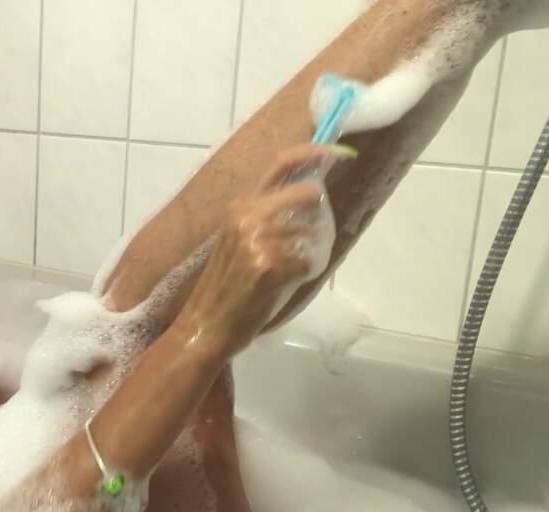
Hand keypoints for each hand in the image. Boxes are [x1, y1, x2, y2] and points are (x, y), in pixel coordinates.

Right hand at [175, 144, 343, 357]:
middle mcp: (248, 215)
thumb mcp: (244, 240)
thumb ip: (274, 214)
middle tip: (312, 240)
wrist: (208, 323)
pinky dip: (309, 271)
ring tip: (292, 271)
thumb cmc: (229, 285)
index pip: (282, 164)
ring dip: (314, 251)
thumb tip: (316, 191)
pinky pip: (311, 259)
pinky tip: (289, 282)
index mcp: (242, 205)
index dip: (314, 153)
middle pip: (309, 194)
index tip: (340, 153)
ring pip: (314, 231)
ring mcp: (257, 238)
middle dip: (320, 217)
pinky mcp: (269, 265)